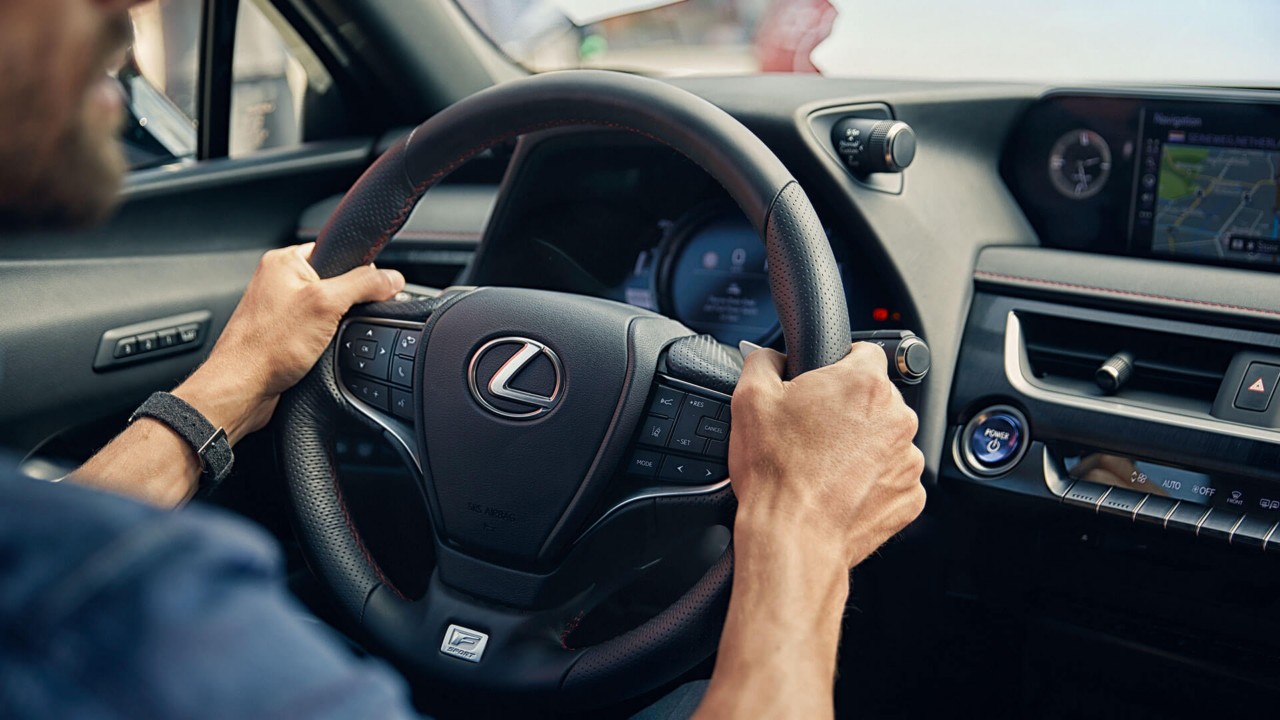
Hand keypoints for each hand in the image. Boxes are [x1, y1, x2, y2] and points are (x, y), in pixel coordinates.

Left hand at [174, 243, 404, 443]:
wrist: (241, 389)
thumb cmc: (266, 346)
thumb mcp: (326, 304)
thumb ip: (364, 286)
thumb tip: (393, 278)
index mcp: (285, 261)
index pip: (337, 251)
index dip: (360, 270)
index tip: (372, 289)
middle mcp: (279, 281)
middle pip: (336, 283)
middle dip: (348, 304)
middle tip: (342, 320)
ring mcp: (280, 310)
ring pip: (328, 310)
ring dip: (336, 326)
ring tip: (326, 339)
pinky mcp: (283, 335)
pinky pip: (317, 331)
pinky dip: (325, 342)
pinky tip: (320, 353)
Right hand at [729, 342, 925, 567]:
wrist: (793, 538)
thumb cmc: (775, 472)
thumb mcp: (749, 399)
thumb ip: (764, 361)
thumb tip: (771, 357)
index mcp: (864, 383)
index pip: (864, 352)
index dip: (838, 366)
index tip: (823, 387)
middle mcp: (897, 417)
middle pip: (876, 399)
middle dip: (849, 410)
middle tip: (813, 433)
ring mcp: (908, 459)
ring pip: (885, 439)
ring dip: (862, 447)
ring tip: (824, 467)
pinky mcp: (910, 495)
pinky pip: (892, 477)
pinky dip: (871, 482)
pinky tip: (840, 490)